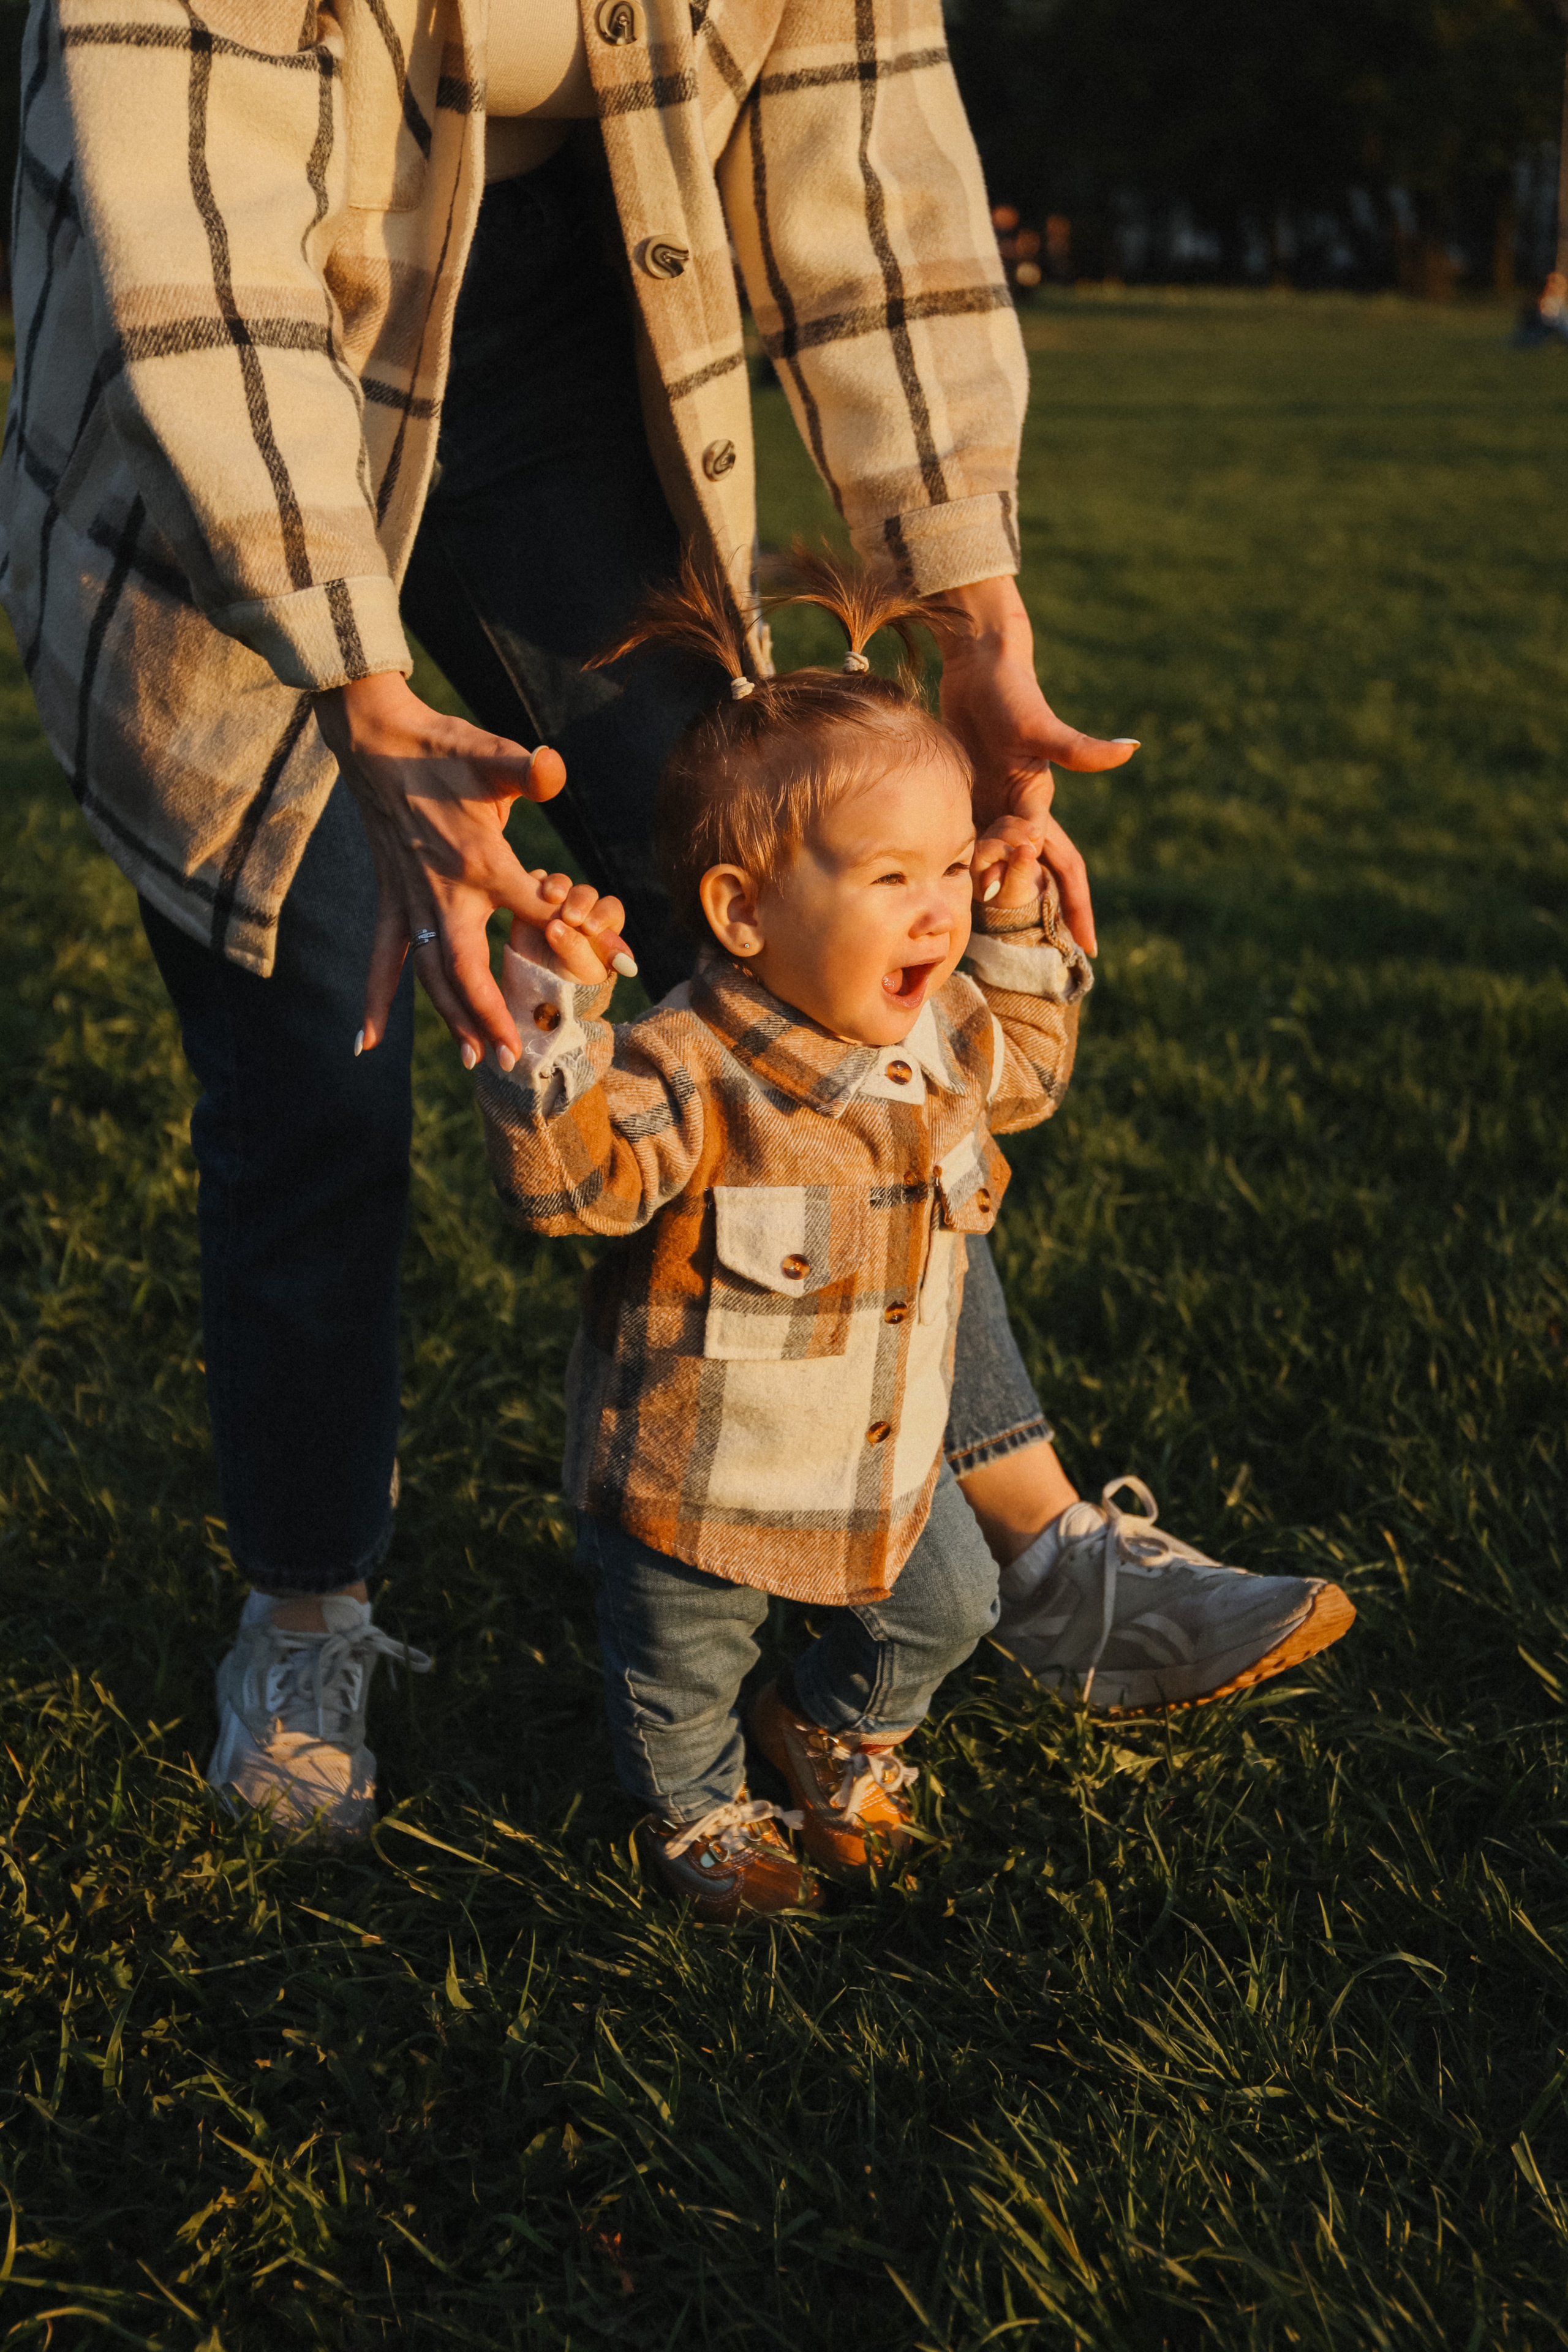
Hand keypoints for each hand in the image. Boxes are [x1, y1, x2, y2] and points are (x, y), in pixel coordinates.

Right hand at [314, 671, 636, 1065]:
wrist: (376, 740)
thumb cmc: (443, 748)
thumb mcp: (492, 754)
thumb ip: (528, 769)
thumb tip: (555, 767)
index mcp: (480, 862)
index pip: (538, 913)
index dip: (582, 938)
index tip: (622, 966)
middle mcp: (444, 892)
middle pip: (469, 969)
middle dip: (491, 1016)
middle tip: (514, 1059)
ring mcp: (412, 900)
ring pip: (431, 975)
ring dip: (452, 1019)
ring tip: (475, 1059)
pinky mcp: (390, 899)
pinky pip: (383, 959)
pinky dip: (375, 1001)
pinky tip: (367, 1043)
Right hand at [506, 888, 624, 987]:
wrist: (535, 983)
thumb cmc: (569, 981)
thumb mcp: (577, 969)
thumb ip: (572, 948)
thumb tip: (554, 926)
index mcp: (602, 926)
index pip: (610, 909)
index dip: (602, 914)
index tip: (589, 929)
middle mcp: (582, 910)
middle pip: (586, 894)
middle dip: (580, 902)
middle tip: (570, 918)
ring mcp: (556, 903)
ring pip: (562, 884)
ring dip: (558, 886)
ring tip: (552, 897)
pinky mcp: (532, 898)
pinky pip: (535, 880)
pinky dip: (534, 880)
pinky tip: (531, 890)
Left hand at [930, 576, 1137, 957]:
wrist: (980, 665)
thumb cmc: (1012, 692)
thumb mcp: (1042, 726)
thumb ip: (1080, 748)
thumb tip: (1131, 749)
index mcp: (1039, 805)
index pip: (1067, 867)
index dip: (1078, 907)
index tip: (1089, 950)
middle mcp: (1019, 811)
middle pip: (1036, 876)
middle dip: (1041, 915)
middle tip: (1036, 958)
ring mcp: (991, 804)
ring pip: (997, 864)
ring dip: (993, 892)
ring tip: (984, 931)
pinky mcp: (965, 793)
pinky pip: (966, 839)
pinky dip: (963, 864)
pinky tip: (951, 887)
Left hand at [971, 814, 1045, 911]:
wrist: (1021, 891)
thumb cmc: (1015, 896)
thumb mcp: (1018, 890)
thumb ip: (1020, 871)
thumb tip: (1026, 850)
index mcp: (974, 868)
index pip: (987, 848)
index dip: (1008, 850)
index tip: (1028, 857)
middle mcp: (977, 851)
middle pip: (996, 832)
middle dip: (1019, 839)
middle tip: (1033, 852)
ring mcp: (988, 839)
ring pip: (1005, 823)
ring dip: (1024, 831)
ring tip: (1035, 847)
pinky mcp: (999, 831)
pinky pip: (1012, 820)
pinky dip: (1025, 826)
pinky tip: (1035, 837)